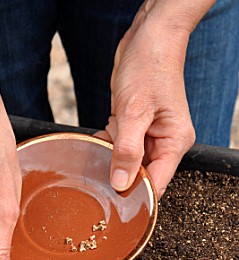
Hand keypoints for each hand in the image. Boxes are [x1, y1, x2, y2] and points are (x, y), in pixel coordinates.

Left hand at [98, 3, 195, 197]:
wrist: (148, 37)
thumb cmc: (151, 66)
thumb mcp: (135, 110)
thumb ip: (127, 149)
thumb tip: (120, 182)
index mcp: (174, 143)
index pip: (158, 183)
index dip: (138, 195)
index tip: (116, 205)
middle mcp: (164, 142)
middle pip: (141, 174)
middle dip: (120, 173)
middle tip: (105, 172)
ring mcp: (149, 135)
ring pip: (126, 160)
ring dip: (112, 156)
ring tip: (105, 147)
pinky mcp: (134, 126)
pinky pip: (118, 144)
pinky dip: (107, 142)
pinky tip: (101, 136)